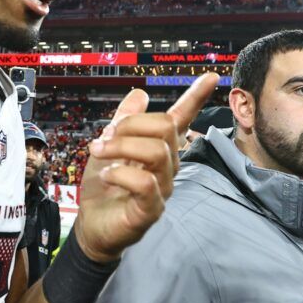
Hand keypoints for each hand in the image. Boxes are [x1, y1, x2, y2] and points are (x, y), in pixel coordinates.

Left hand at [74, 73, 220, 262]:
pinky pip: (146, 183)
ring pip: (157, 151)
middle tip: (104, 138)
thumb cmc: (103, 189)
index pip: (182, 120)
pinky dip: (120, 173)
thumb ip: (123, 122)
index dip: (196, 98)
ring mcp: (162, 189)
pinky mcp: (152, 210)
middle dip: (130, 125)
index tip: (211, 77)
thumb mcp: (108, 147)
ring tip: (99, 153)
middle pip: (165, 127)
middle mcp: (167, 167)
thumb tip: (140, 93)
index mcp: (158, 149)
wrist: (91, 226)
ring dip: (121, 147)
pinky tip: (106, 175)